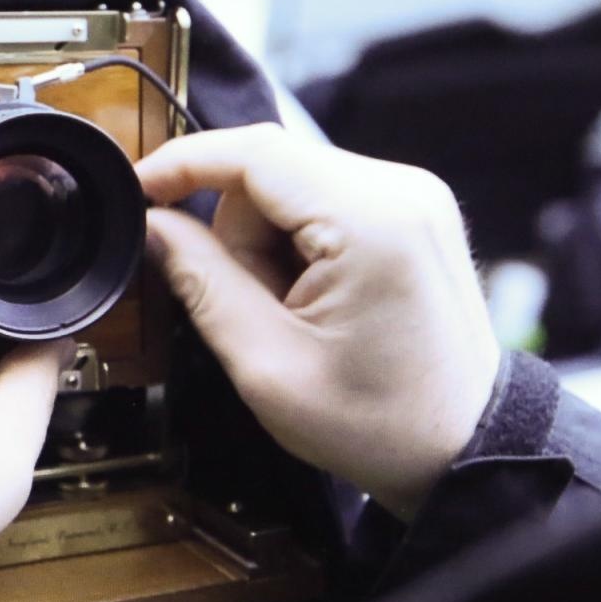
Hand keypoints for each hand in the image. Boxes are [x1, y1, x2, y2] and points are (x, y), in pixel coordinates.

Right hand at [137, 124, 500, 518]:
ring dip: (267, 243)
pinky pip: (324, 200)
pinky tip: (312, 298)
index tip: (138, 189)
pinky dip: (299, 243)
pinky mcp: (412, 211)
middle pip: (270, 170)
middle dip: (237, 234)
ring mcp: (413, 196)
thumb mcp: (265, 364)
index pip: (254, 152)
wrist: (462, 448)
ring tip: (292, 313)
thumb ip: (200, 281)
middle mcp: (401, 190)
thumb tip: (153, 226)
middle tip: (253, 308)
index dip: (183, 163)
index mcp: (370, 221)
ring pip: (292, 185)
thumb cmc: (380, 423)